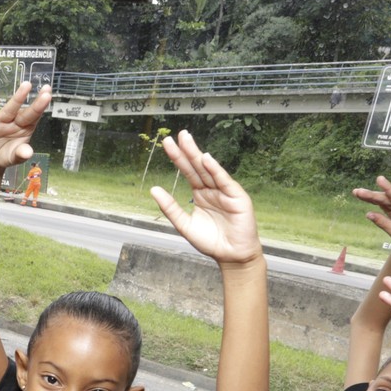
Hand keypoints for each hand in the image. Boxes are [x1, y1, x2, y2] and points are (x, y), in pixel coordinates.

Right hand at [0, 82, 51, 171]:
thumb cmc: (4, 155)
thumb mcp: (14, 158)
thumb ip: (20, 154)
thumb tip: (27, 153)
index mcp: (24, 128)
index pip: (34, 116)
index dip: (41, 105)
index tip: (48, 94)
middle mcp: (13, 122)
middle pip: (23, 111)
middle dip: (33, 100)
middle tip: (43, 87)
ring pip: (9, 110)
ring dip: (17, 98)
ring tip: (26, 86)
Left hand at [150, 130, 261, 265]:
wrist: (231, 256)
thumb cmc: (210, 241)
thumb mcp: (184, 224)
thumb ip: (170, 207)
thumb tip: (153, 189)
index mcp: (200, 194)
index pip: (187, 171)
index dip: (177, 158)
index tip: (167, 144)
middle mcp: (212, 189)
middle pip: (197, 167)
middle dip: (187, 151)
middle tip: (177, 135)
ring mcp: (225, 191)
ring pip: (209, 170)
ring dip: (198, 155)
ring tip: (187, 141)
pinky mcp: (237, 197)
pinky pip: (224, 181)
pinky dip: (215, 170)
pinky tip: (206, 159)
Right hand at [354, 175, 390, 246]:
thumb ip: (384, 224)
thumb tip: (368, 214)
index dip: (387, 187)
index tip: (379, 178)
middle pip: (386, 197)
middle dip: (372, 194)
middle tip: (358, 192)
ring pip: (382, 198)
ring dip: (369, 195)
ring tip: (356, 192)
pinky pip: (381, 201)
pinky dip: (371, 199)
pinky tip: (361, 196)